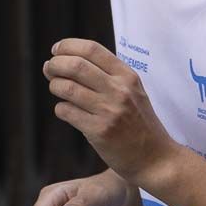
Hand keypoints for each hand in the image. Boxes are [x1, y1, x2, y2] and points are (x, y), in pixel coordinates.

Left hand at [44, 38, 177, 187]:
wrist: (156, 159)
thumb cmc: (140, 124)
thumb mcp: (134, 92)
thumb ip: (110, 76)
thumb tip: (71, 60)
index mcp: (128, 76)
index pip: (92, 49)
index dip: (68, 46)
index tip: (56, 50)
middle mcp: (119, 90)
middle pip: (75, 65)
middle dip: (55, 64)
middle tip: (49, 69)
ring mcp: (109, 111)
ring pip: (67, 88)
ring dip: (55, 86)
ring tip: (56, 88)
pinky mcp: (99, 131)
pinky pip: (66, 111)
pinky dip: (61, 109)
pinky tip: (67, 111)